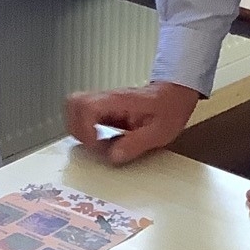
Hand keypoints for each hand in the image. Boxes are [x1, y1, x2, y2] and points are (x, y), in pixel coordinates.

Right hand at [65, 81, 198, 164]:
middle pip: (73, 103)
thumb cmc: (170, 108)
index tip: (98, 145)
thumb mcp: (161, 131)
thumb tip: (113, 156)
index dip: (86, 129)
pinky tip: (101, 140)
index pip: (87, 107)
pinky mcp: (104, 107)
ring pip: (74, 106)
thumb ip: (136, 143)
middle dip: (76, 129)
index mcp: (120, 101)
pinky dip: (86, 129)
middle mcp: (108, 98)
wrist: (175, 94)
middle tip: (93, 146)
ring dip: (78, 128)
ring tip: (96, 144)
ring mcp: (104, 101)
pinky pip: (84, 113)